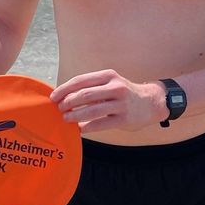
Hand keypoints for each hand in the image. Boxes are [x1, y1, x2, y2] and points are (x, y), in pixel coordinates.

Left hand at [50, 70, 165, 133]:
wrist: (151, 102)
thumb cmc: (124, 93)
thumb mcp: (110, 83)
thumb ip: (92, 87)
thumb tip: (65, 96)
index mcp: (108, 76)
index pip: (81, 80)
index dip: (64, 89)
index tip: (53, 97)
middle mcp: (115, 87)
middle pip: (84, 94)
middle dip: (68, 102)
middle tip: (59, 109)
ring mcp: (121, 103)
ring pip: (91, 110)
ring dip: (75, 115)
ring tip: (66, 119)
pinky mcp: (124, 119)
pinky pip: (100, 124)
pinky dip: (87, 127)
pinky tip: (80, 129)